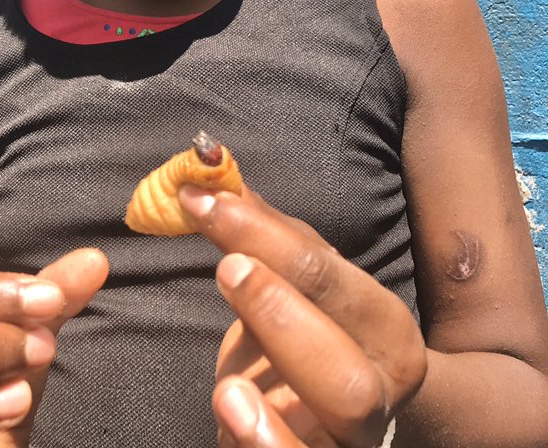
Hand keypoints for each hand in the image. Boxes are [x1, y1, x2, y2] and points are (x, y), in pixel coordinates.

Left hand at [178, 187, 425, 447]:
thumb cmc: (319, 331)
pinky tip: (229, 417)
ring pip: (333, 436)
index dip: (266, 237)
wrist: (353, 417)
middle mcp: (378, 395)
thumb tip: (211, 167)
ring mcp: (351, 444)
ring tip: (227, 388)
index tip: (205, 203)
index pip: (329, 278)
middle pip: (346, 375)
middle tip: (228, 271)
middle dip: (284, 318)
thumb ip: (264, 234)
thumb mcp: (302, 283)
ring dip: (276, 413)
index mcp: (382, 329)